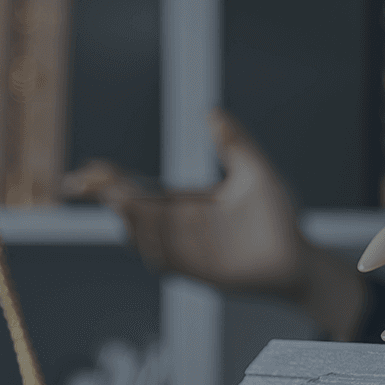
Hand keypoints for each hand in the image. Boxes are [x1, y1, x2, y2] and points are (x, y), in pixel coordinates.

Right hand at [66, 109, 367, 339]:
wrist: (298, 257)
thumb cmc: (277, 217)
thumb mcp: (255, 171)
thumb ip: (235, 142)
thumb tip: (212, 112)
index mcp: (182, 203)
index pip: (137, 189)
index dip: (109, 181)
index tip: (86, 170)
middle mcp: (176, 227)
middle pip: (131, 211)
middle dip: (108, 197)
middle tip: (89, 182)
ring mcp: (185, 251)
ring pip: (142, 236)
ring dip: (128, 218)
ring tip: (118, 197)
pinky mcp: (197, 272)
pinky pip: (166, 260)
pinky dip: (151, 244)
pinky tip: (141, 226)